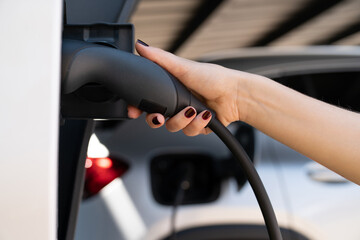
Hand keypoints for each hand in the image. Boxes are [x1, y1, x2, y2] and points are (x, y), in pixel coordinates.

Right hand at [128, 40, 245, 135]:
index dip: (138, 108)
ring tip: (192, 110)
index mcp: (170, 89)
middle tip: (160, 117)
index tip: (134, 111)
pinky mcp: (197, 127)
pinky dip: (197, 124)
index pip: (148, 102)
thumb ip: (159, 59)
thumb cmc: (213, 78)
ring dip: (182, 120)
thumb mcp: (183, 67)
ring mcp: (187, 116)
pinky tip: (204, 115)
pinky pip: (189, 132)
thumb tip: (141, 46)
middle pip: (156, 119)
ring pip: (172, 127)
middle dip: (156, 120)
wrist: (235, 95)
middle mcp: (176, 103)